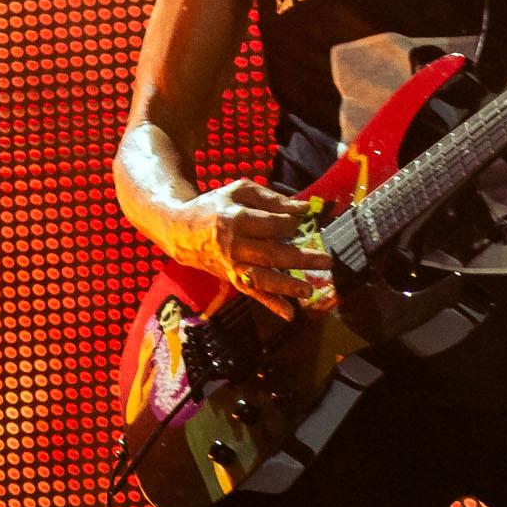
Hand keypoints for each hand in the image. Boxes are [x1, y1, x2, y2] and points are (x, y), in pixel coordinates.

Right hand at [175, 179, 334, 318]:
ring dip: (287, 286)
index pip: (272, 224)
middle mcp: (233, 245)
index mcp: (235, 219)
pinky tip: (289, 314)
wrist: (180, 231)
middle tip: (326, 260)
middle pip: (271, 253)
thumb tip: (303, 208)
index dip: (291, 223)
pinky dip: (270, 304)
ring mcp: (232, 265)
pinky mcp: (231, 278)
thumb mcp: (237, 192)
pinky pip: (252, 293)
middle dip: (300, 258)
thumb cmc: (214, 207)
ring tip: (309, 290)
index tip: (301, 221)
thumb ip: (270, 198)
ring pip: (262, 278)